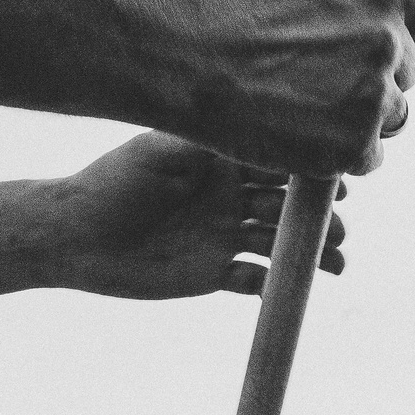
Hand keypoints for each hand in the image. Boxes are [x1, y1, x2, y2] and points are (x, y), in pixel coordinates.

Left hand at [48, 133, 348, 299]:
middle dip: (316, 218)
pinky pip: (256, 281)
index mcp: (220, 164)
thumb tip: (259, 125)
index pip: (277, 164)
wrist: (76, 236)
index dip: (308, 173)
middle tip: (337, 229)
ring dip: (309, 254)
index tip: (335, 182)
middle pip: (288, 207)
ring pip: (279, 245)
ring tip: (334, 264)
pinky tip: (289, 290)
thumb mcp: (160, 151)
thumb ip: (208, 140)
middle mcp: (228, 199)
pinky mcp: (214, 274)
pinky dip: (276, 287)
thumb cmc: (114, 183)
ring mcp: (223, 237)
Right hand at [175, 0, 414, 177]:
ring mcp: (374, 97)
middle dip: (374, 77)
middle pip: (410, 72)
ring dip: (363, 118)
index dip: (413, 29)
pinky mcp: (356, 146)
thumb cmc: (245, 19)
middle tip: (317, 78)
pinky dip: (344, 154)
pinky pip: (371, 157)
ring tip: (307, 106)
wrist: (197, 65)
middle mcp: (387, 42)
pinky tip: (304, 134)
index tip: (388, 40)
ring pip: (395, 117)